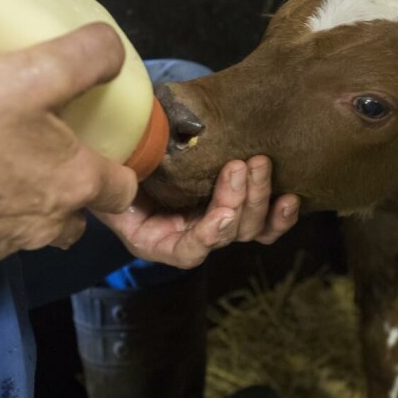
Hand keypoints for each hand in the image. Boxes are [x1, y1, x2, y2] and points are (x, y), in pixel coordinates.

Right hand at [0, 23, 136, 260]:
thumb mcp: (37, 73)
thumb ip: (86, 57)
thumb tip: (111, 49)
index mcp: (74, 184)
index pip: (122, 191)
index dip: (121, 172)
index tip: (109, 153)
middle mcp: (44, 224)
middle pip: (76, 219)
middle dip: (72, 195)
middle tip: (51, 158)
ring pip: (30, 230)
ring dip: (26, 206)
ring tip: (1, 166)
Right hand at [93, 156, 299, 268]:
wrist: (128, 147)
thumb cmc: (112, 161)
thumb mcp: (108, 175)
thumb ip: (116, 184)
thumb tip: (126, 178)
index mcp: (154, 239)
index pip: (189, 251)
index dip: (208, 236)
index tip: (221, 215)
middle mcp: (188, 237)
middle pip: (227, 234)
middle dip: (239, 201)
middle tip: (241, 166)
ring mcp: (215, 223)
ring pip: (250, 227)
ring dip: (259, 197)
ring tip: (260, 164)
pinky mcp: (236, 207)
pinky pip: (265, 224)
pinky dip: (280, 215)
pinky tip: (290, 198)